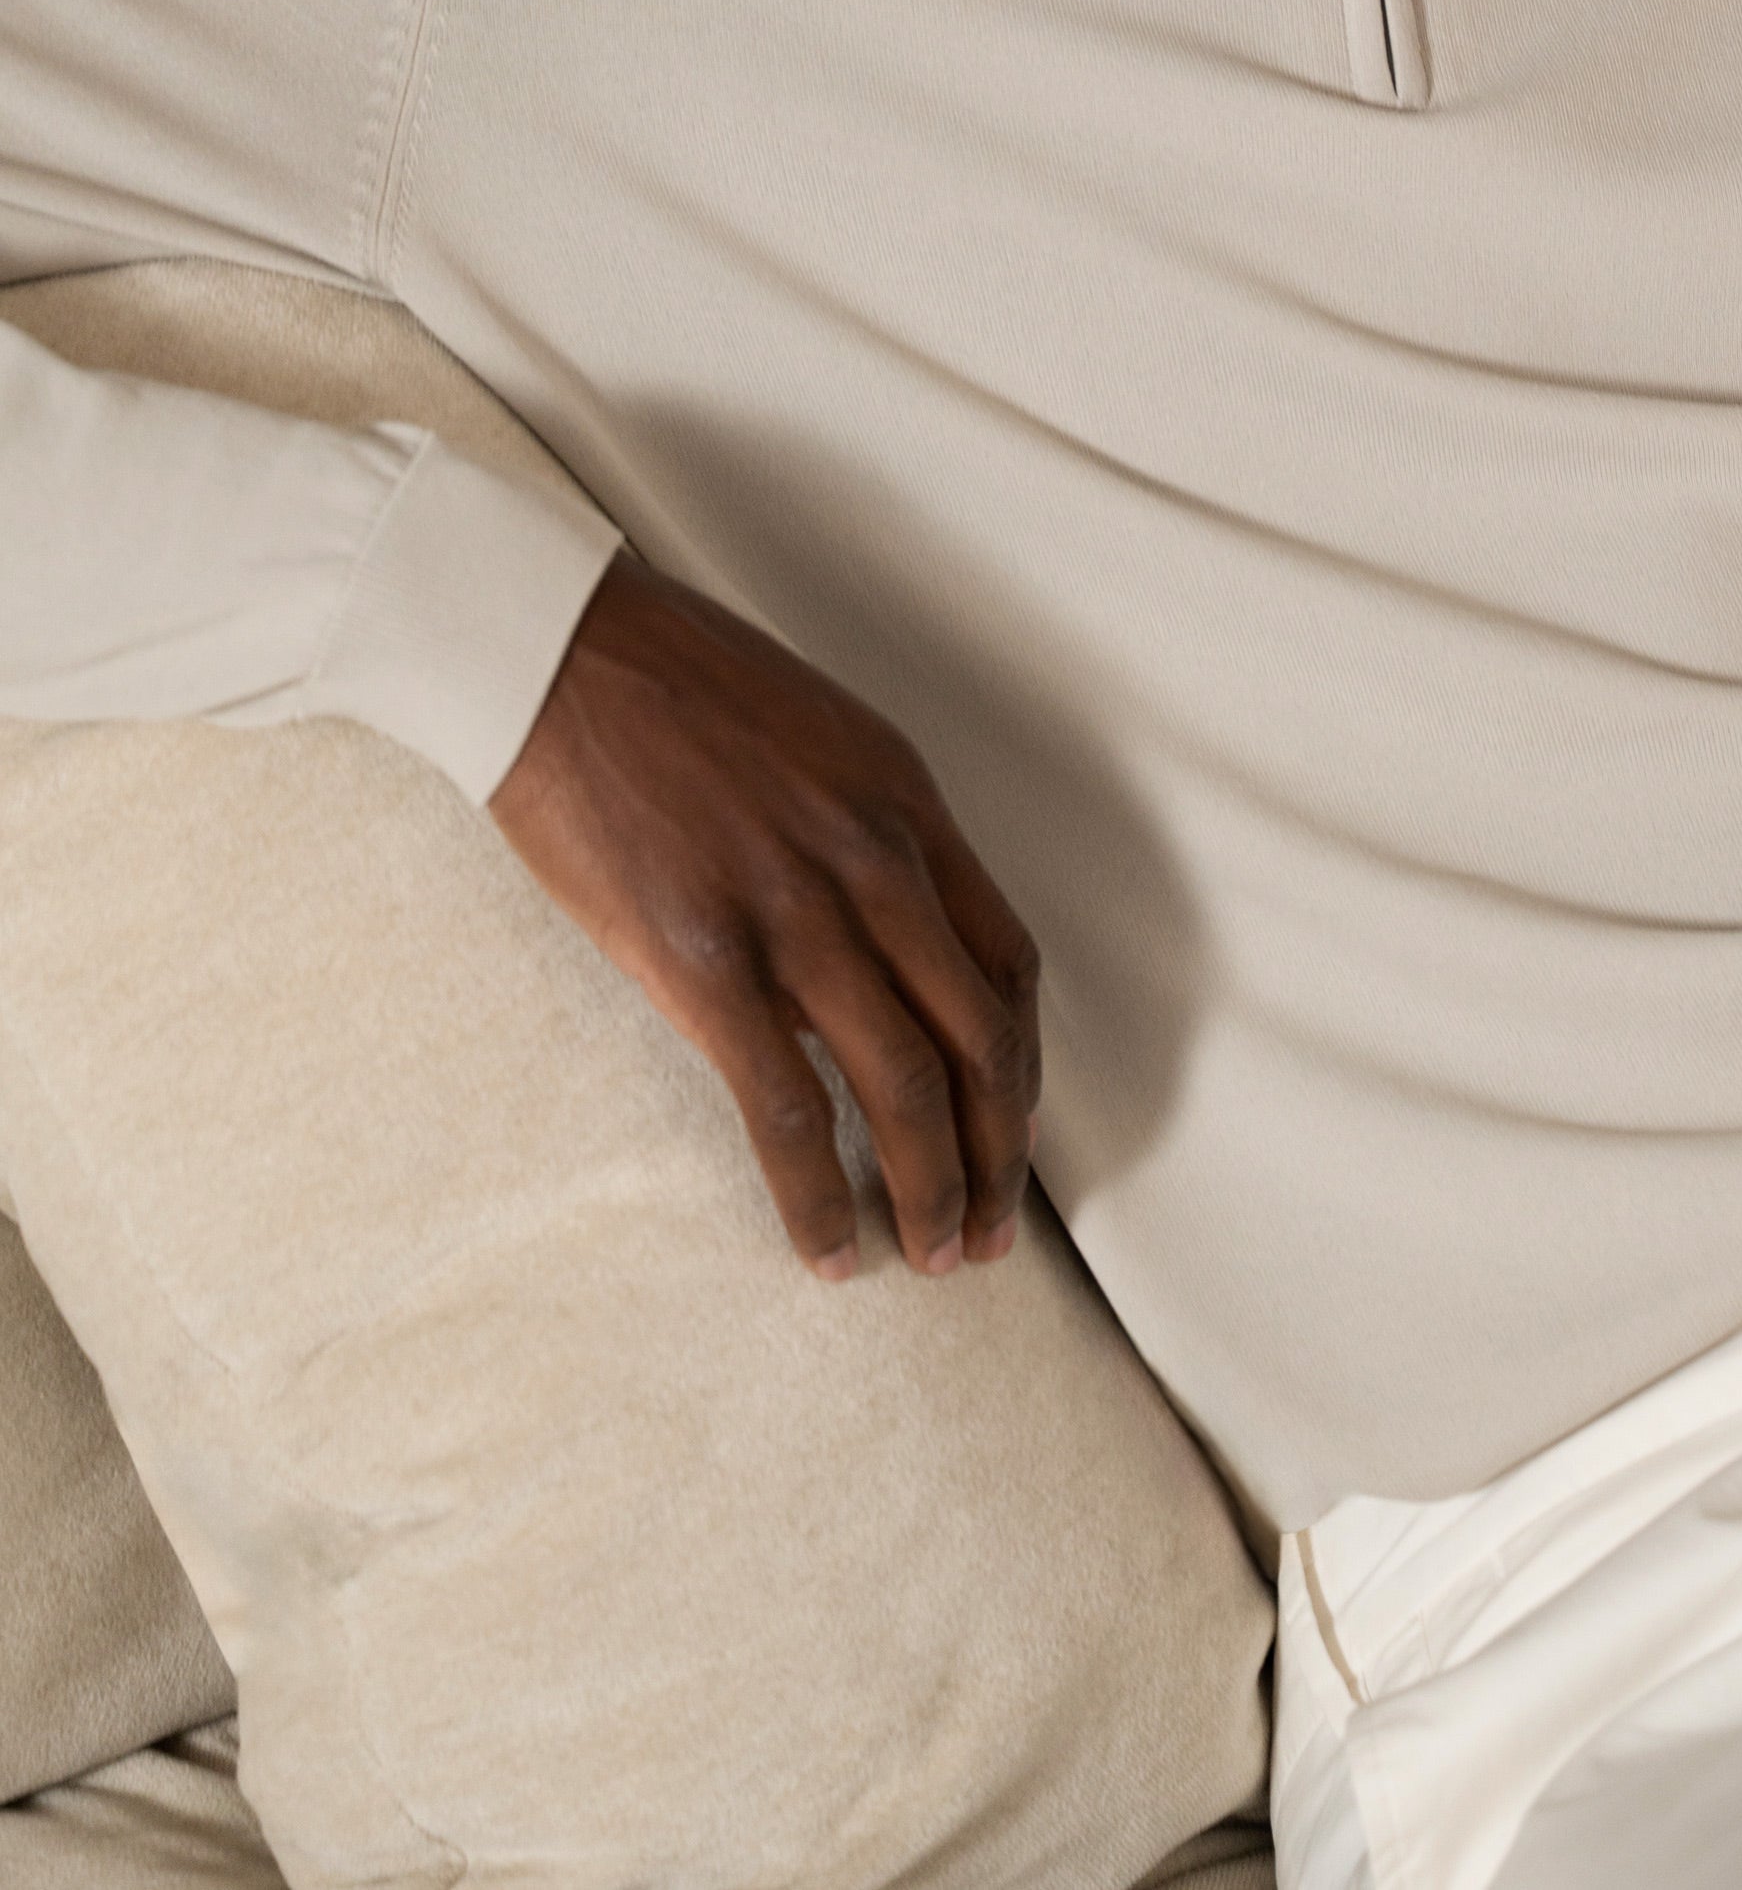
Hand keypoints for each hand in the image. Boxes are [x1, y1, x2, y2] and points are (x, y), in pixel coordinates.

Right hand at [487, 554, 1040, 1281]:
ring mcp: (794, 913)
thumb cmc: (669, 686)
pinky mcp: (705, 961)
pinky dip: (818, 1197)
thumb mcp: (815, 739)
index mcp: (906, 802)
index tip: (1012, 1125)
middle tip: (988, 1229)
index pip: (1006, 960)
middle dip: (996, 1151)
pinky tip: (827, 1248)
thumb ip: (864, 838)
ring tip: (930, 1255)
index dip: (1020, 1064)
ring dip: (932, 1187)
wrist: (554, 654)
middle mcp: (875, 859)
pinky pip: (787, 1111)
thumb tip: (875, 957)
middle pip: (978, 1037)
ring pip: (905, 1084)